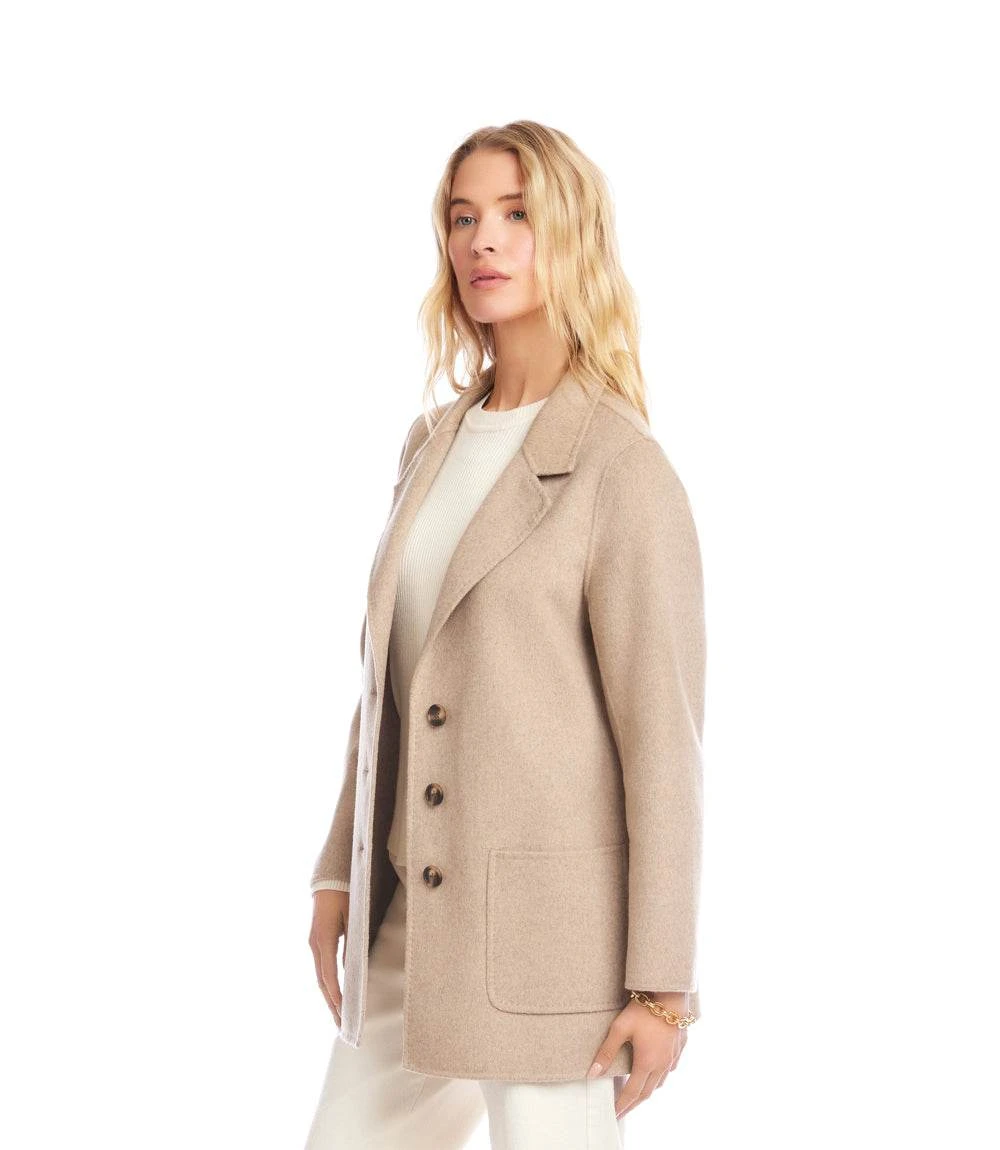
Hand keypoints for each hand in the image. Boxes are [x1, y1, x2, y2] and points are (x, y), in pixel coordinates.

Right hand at [309, 889, 349, 1027]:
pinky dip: (328, 985)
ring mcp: (314, 944)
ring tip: (339, 1017)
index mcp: (324, 939)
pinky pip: (322, 969)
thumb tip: (353, 968)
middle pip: (322, 982)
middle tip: (342, 1026)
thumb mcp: (352, 915)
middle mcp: (315, 945)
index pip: (329, 975)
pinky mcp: (318, 942)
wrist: (329, 879)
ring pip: (321, 978)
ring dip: (329, 998)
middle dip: (332, 1005)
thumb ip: (353, 940)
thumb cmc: (344, 894)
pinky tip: (335, 996)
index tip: (344, 1012)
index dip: (336, 995)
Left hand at [587, 991, 689, 1119]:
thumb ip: (606, 1052)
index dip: (622, 1106)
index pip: (632, 1093)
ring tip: (636, 1093)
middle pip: (647, 1092)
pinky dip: (660, 1076)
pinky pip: (669, 1070)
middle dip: (633, 1103)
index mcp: (646, 1063)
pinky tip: (655, 1072)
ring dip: (647, 1090)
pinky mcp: (679, 1048)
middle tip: (623, 1110)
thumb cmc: (644, 1010)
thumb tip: (592, 1074)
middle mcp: (661, 1065)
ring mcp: (672, 1057)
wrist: (671, 995)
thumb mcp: (620, 1028)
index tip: (614, 1114)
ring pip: (660, 1082)